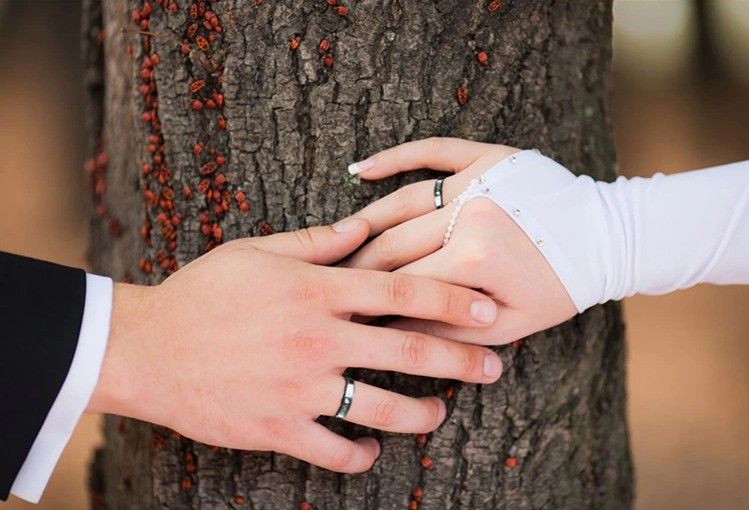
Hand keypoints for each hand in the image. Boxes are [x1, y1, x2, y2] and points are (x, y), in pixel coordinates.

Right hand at [87, 217, 502, 472]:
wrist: (146, 348)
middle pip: (407, 351)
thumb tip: (363, 225)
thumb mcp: (256, 252)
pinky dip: (359, 455)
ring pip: (380, 409)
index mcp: (316, 291)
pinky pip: (333, 449)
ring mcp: (300, 387)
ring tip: (440, 414)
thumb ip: (316, 241)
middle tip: (494, 367)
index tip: (485, 308)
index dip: (451, 298)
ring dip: (420, 414)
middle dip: (460, 360)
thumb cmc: (202, 293)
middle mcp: (317, 339)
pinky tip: (372, 451)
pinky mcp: (277, 427)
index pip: (402, 290)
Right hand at [345, 137, 576, 344]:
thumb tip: (392, 332)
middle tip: (333, 284)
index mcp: (474, 257)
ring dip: (365, 223)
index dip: (372, 303)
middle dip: (359, 267)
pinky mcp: (486, 156)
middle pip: (393, 241)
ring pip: (400, 200)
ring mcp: (475, 178)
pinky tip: (360, 170)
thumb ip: (446, 332)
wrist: (605, 240)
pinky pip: (432, 150)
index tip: (346, 315)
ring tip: (338, 243)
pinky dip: (394, 158)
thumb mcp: (506, 327)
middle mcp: (467, 211)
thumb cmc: (556, 288)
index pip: (404, 284)